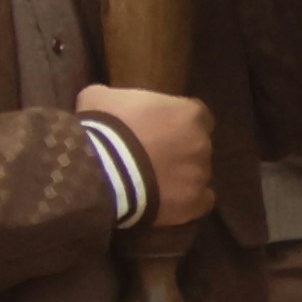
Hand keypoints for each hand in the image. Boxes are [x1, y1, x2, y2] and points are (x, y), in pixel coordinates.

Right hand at [76, 82, 214, 229]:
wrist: (99, 170)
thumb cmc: (103, 127)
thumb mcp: (99, 98)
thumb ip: (115, 97)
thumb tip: (108, 102)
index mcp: (188, 113)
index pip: (197, 115)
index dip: (178, 123)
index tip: (160, 129)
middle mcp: (202, 144)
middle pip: (197, 146)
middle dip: (179, 150)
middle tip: (151, 158)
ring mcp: (199, 175)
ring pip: (196, 175)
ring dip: (180, 177)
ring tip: (152, 184)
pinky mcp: (193, 203)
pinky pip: (200, 203)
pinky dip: (186, 202)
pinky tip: (165, 203)